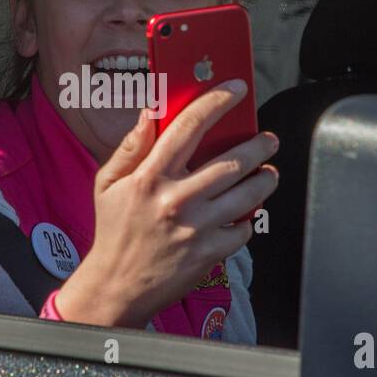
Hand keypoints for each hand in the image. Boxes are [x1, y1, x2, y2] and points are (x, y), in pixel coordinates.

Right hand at [56, 80, 278, 327]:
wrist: (117, 286)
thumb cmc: (114, 231)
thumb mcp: (108, 183)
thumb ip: (131, 147)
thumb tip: (150, 113)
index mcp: (150, 177)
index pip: (189, 126)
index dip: (216, 102)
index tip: (235, 89)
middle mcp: (176, 200)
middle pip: (232, 161)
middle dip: (258, 145)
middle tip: (267, 139)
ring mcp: (197, 228)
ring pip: (248, 194)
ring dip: (265, 179)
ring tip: (268, 173)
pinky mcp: (210, 253)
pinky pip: (244, 228)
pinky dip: (248, 219)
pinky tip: (244, 212)